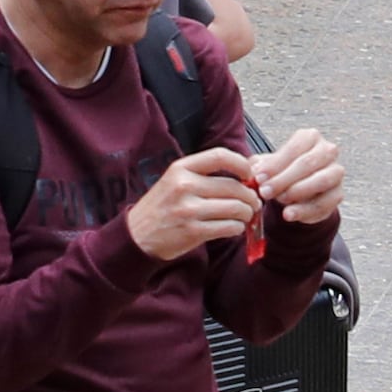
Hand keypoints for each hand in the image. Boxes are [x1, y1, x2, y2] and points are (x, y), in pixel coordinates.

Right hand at [124, 148, 263, 261]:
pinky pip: (228, 227)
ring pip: (235, 208)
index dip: (241, 164)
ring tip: (246, 216)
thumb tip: (243, 176)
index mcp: (180, 168)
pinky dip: (237, 228)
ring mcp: (188, 210)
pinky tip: (234, 228)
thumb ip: (202, 175)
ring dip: (247, 213)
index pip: (219, 156)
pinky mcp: (193, 231)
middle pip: (233, 186)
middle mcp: (184, 186)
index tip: (249, 174)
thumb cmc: (161, 206)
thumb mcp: (173, 180)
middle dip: (250, 196)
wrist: (137, 235)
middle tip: (254, 202)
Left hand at [255, 127, 342, 228]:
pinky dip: (304, 211)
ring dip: (296, 192)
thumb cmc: (285, 171)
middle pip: (307, 163)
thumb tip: (254, 170)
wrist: (299, 189)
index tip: (259, 177)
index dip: (275, 164)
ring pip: (321, 181)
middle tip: (265, 191)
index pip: (293, 149)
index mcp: (310, 137)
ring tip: (279, 201)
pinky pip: (324, 204)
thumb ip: (260, 166)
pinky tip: (289, 214)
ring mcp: (335, 172)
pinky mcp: (338, 194)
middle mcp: (327, 151)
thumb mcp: (270, 164)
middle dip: (283, 179)